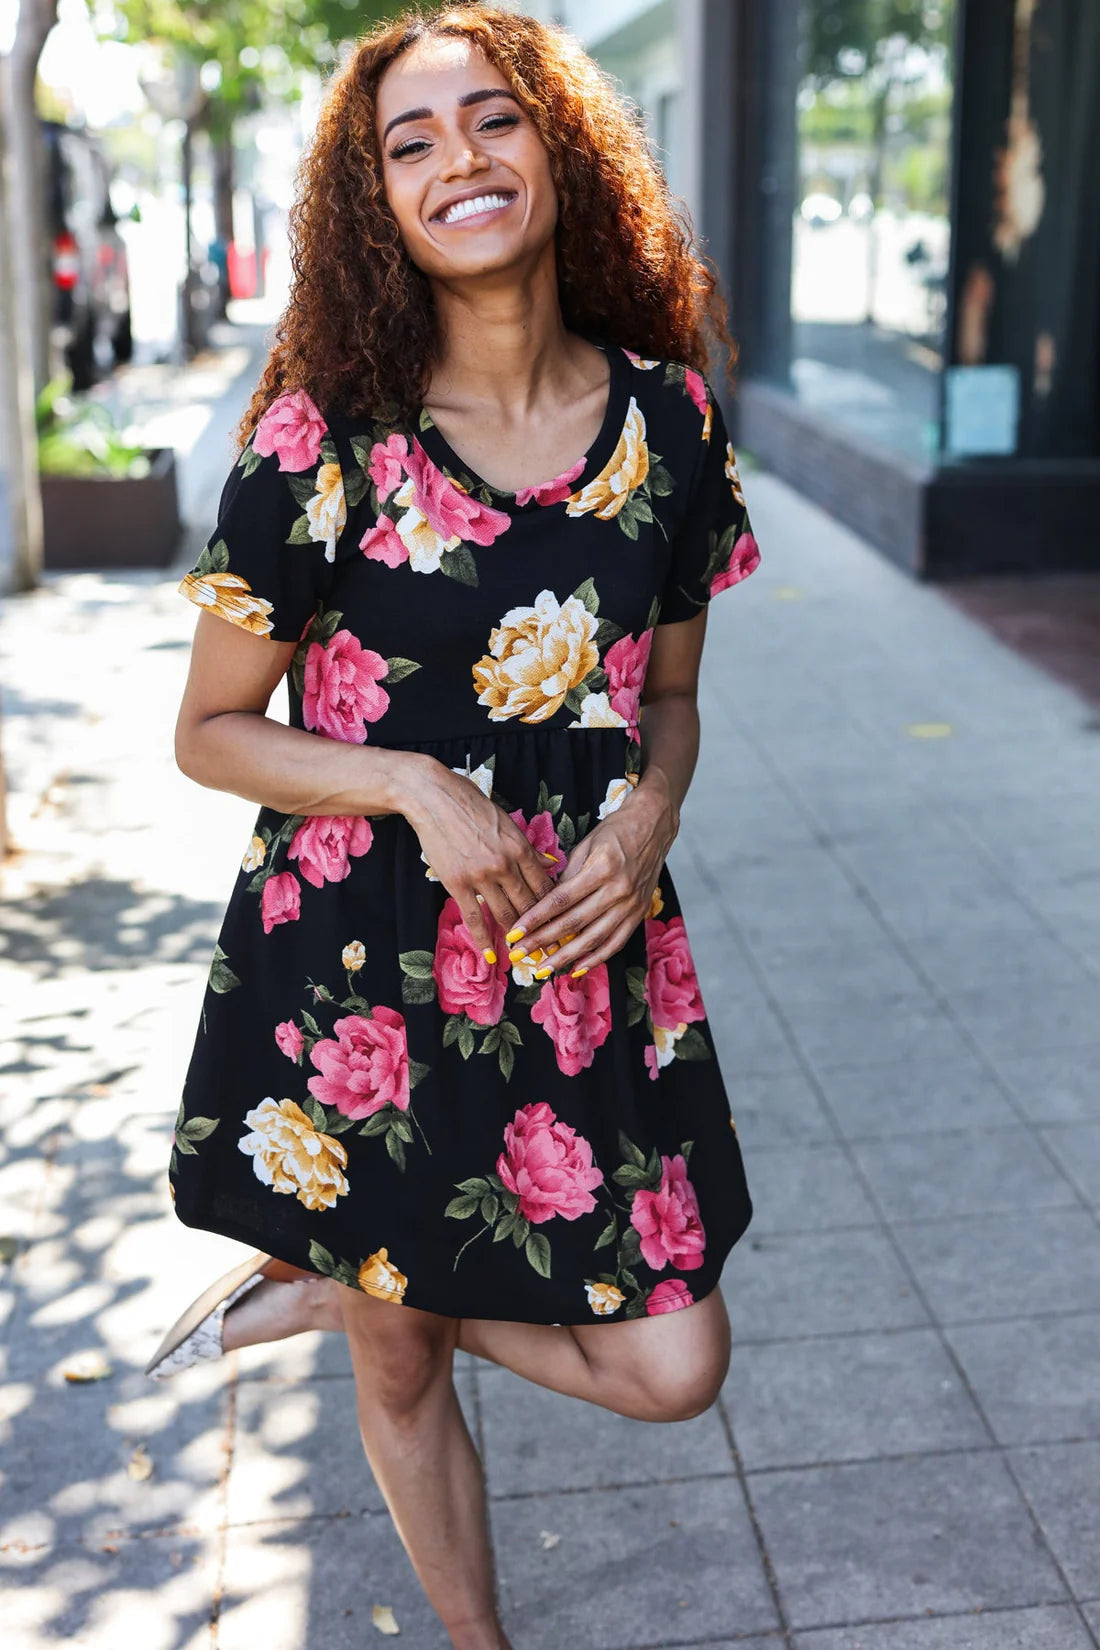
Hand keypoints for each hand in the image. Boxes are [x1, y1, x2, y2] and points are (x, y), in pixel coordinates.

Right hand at [402, 759, 556, 960]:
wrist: (433, 796)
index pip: (546, 886)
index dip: (557, 909)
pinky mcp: (457, 884)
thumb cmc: (471, 804)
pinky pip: (474, 917)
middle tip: (556, 951)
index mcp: (521, 847)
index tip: (565, 926)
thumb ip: (528, 846)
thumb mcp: (507, 821)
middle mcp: (505, 865)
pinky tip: (492, 956)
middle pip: (531, 905)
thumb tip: (552, 861)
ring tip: (529, 958)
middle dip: (545, 931)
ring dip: (519, 939)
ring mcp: (481, 876)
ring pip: (506, 915)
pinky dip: (484, 939)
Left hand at [508, 784, 676, 977]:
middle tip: (519, 954)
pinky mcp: (639, 913)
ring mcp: (631, 904)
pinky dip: (596, 959)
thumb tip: (545, 904)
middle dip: (542, 942)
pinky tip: (576, 969)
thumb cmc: (615, 831)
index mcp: (600, 868)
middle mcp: (618, 889)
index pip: (560, 900)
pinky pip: (616, 942)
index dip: (535, 919)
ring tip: (543, 970)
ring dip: (565, 957)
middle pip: (573, 923)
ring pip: (593, 938)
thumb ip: (567, 876)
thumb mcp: (586, 845)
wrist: (653, 826)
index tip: (515, 933)